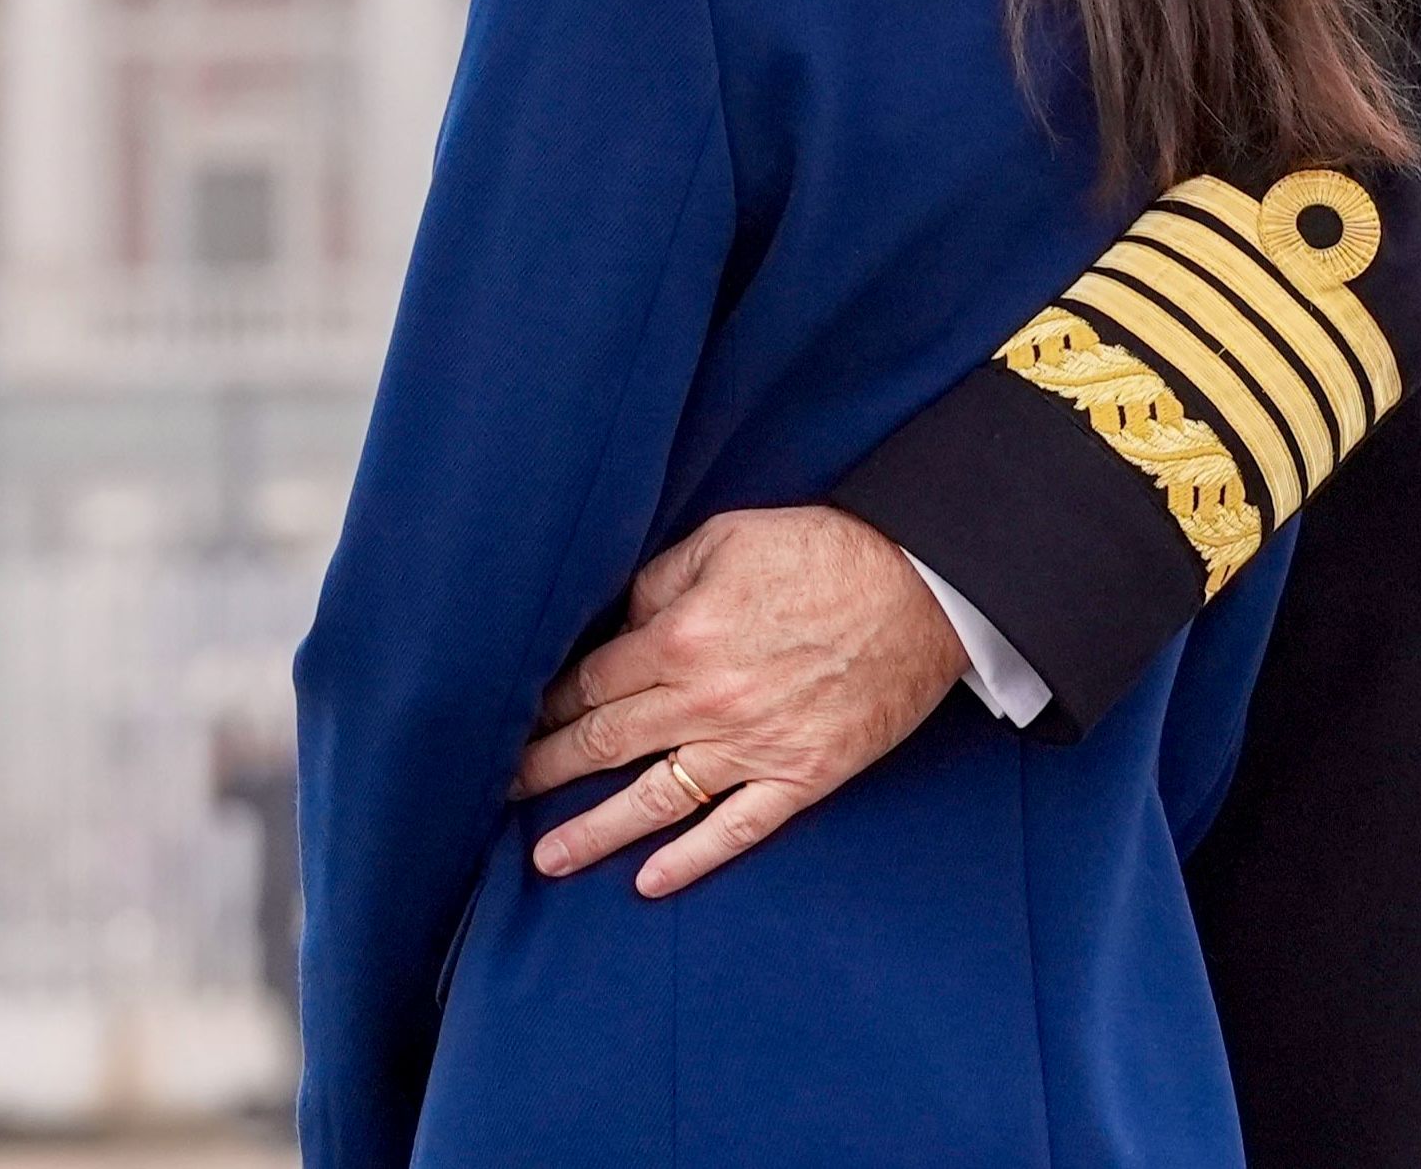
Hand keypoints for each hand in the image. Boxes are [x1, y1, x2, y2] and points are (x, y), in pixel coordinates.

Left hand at [508, 504, 972, 897]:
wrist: (923, 588)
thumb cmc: (821, 552)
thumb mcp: (723, 539)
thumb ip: (658, 583)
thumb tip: (621, 626)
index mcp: (681, 639)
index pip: (592, 684)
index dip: (548, 706)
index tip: (513, 722)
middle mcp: (707, 702)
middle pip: (607, 744)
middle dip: (546, 769)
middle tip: (496, 793)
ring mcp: (756, 747)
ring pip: (657, 800)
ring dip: (596, 831)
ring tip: (547, 858)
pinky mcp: (804, 775)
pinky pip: (738, 828)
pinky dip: (692, 858)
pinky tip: (649, 881)